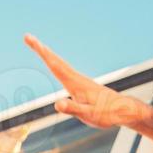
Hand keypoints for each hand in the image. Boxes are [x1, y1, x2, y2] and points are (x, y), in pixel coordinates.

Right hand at [25, 33, 148, 130]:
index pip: (54, 65)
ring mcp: (80, 81)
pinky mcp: (82, 86)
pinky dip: (56, 64)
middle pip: (56, 61)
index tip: (31, 40)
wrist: (124, 110)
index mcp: (75, 84)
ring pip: (60, 64)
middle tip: (28, 37)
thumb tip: (57, 104)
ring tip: (38, 47)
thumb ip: (73, 109)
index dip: (42, 52)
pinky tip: (55, 64)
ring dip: (48, 55)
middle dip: (41, 49)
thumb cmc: (107, 114)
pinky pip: (65, 71)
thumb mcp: (89, 115)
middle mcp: (77, 79)